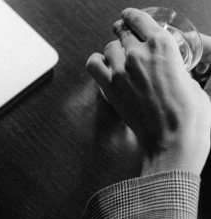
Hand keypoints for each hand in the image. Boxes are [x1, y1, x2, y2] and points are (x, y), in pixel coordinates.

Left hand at [86, 8, 210, 175]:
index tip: (128, 16)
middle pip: (122, 34)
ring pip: (109, 48)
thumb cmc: (188, 112)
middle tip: (122, 37)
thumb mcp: (190, 78)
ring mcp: (121, 71)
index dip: (132, 17)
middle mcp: (139, 53)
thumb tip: (166, 65)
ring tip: (117, 58)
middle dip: (123, 34)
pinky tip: (103, 67)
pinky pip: (93, 65)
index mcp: (163, 45)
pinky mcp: (110, 89)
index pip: (140, 20)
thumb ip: (173, 65)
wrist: (172, 137)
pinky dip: (97, 63)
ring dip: (113, 51)